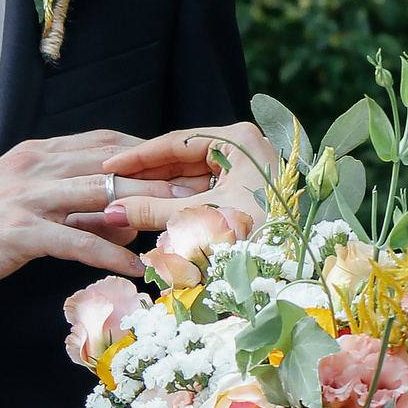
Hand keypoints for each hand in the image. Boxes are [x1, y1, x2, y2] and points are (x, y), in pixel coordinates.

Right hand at [0, 130, 178, 300]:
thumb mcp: (21, 201)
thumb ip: (68, 202)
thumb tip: (120, 218)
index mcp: (35, 153)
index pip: (103, 142)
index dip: (147, 153)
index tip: (181, 165)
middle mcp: (33, 167)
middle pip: (110, 164)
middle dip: (157, 176)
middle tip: (198, 190)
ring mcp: (25, 197)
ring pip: (99, 196)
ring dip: (145, 209)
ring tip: (181, 223)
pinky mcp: (18, 232)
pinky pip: (76, 241)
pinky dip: (109, 254)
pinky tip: (135, 268)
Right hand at [95, 121, 276, 238]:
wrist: (298, 267)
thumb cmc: (258, 236)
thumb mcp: (200, 220)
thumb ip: (154, 212)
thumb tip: (112, 210)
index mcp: (239, 140)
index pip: (176, 141)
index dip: (138, 156)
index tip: (109, 165)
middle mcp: (245, 147)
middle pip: (183, 156)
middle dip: (147, 173)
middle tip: (112, 182)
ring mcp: (247, 168)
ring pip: (192, 175)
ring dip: (161, 188)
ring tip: (124, 196)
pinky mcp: (247, 189)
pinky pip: (205, 189)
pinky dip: (180, 200)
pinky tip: (152, 208)